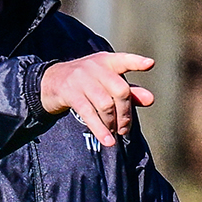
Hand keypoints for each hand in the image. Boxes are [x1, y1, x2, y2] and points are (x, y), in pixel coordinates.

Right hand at [41, 52, 156, 146]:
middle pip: (120, 90)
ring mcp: (81, 80)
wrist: (51, 81)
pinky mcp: (70, 94)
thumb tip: (150, 99)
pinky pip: (89, 114)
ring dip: (113, 123)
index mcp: (107, 61)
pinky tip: (108, 141)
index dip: (137, 62)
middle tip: (125, 127)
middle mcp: (95, 67)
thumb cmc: (87, 82)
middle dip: (126, 112)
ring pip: (106, 104)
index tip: (150, 64)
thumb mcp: (106, 82)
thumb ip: (129, 91)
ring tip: (115, 132)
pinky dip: (100, 130)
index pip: (124, 60)